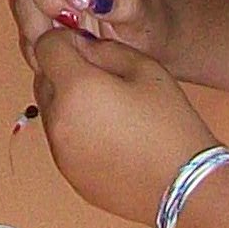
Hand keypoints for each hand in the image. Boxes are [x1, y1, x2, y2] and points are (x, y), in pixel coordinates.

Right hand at [11, 0, 171, 61]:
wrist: (141, 43)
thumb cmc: (147, 23)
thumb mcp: (147, 16)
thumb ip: (128, 6)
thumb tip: (99, 1)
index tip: (81, 4)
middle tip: (68, 24)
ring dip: (36, 23)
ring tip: (65, 44)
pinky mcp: (39, 17)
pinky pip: (24, 27)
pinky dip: (35, 44)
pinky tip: (57, 58)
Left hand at [29, 29, 214, 227]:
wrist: (186, 187)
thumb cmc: (171, 125)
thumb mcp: (148, 70)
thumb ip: (105, 49)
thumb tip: (81, 46)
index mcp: (76, 88)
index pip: (45, 47)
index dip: (64, 40)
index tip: (87, 47)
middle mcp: (58, 119)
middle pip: (43, 78)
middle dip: (64, 70)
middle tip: (102, 78)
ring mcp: (59, 151)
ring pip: (50, 110)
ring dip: (68, 101)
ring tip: (109, 110)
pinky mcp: (67, 173)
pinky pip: (61, 139)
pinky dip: (75, 131)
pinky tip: (110, 137)